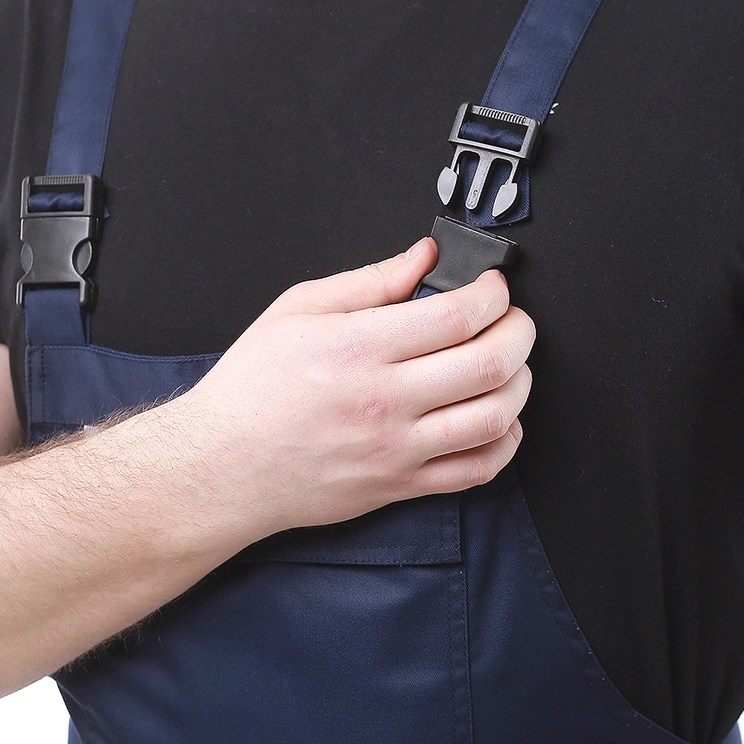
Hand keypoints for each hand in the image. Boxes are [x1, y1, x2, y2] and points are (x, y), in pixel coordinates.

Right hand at [175, 237, 533, 535]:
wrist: (222, 466)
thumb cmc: (251, 390)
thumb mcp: (296, 311)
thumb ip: (369, 282)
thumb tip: (423, 258)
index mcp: (359, 348)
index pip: (460, 316)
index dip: (493, 293)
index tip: (493, 286)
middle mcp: (384, 401)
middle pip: (491, 363)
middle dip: (521, 331)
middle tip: (513, 319)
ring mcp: (396, 449)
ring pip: (495, 417)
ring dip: (520, 384)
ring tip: (509, 364)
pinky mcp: (399, 485)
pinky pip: (476, 470)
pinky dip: (504, 443)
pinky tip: (499, 420)